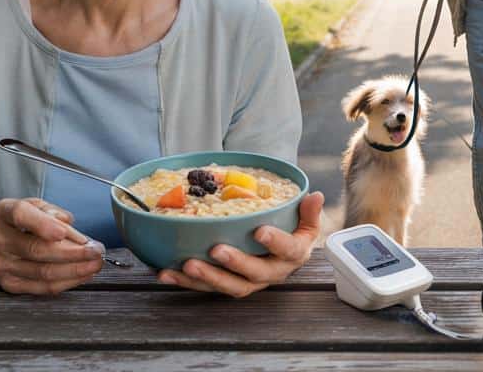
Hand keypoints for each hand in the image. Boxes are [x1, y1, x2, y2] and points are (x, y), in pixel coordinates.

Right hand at [0, 197, 104, 294]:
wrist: (12, 235)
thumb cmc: (31, 219)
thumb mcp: (43, 207)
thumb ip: (57, 215)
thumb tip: (70, 231)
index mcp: (4, 212)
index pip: (20, 214)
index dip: (42, 224)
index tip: (63, 232)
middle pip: (36, 249)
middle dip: (73, 252)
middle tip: (96, 251)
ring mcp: (0, 264)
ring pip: (42, 271)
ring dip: (74, 269)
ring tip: (94, 264)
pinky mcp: (9, 283)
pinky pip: (42, 287)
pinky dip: (66, 282)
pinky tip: (82, 275)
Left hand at [157, 192, 324, 297]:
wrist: (284, 256)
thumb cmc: (293, 233)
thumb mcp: (305, 222)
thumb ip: (309, 210)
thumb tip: (316, 195)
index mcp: (293, 255)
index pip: (287, 250)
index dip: (275, 242)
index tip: (260, 231)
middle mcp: (272, 273)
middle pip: (254, 274)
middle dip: (234, 263)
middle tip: (216, 250)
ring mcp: (249, 283)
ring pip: (228, 286)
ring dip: (206, 277)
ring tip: (186, 265)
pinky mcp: (227, 286)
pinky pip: (206, 287)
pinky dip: (185, 282)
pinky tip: (166, 273)